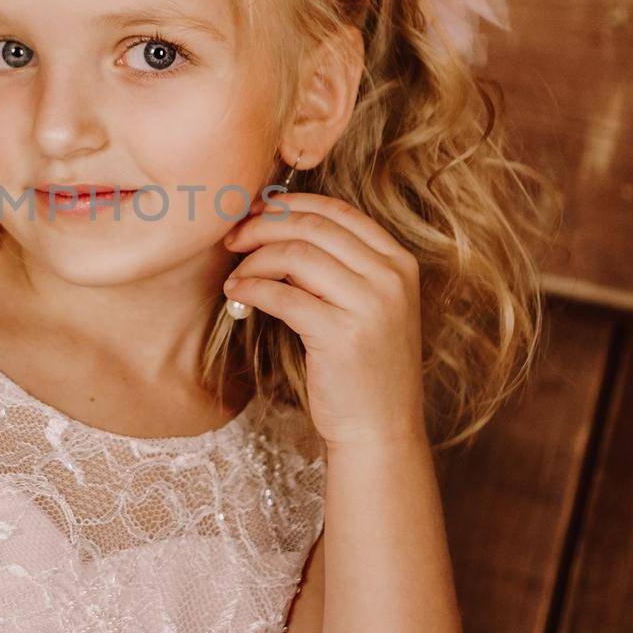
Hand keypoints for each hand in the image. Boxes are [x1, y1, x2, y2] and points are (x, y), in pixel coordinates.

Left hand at [221, 192, 425, 449]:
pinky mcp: (342, 335)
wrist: (380, 428)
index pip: (338, 210)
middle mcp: (391, 277)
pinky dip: (252, 289)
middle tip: (233, 238)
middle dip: (263, 226)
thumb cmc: (362, 366)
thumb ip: (337, 266)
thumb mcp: (364, 304)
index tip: (256, 211)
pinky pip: (283, 296)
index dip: (290, 204)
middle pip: (312, 227)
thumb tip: (275, 227)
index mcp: (399, 262)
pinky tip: (238, 294)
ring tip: (235, 273)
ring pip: (295, 255)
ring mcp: (370, 305)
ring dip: (254, 259)